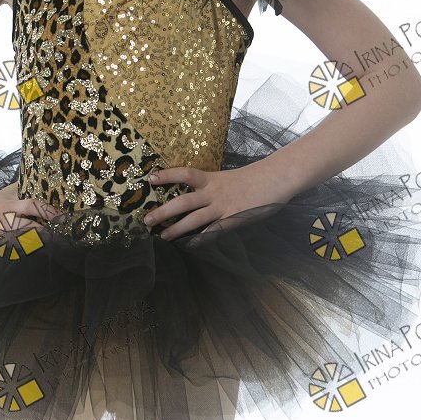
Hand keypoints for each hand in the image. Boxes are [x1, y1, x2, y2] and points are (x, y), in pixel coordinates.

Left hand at [143, 160, 297, 242]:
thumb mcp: (227, 177)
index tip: (149, 178)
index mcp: (212, 178)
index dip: (167, 175)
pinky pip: (212, 232)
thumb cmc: (252, 178)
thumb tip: (194, 193)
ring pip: (194, 220)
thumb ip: (211, 186)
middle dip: (163, 211)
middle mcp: (213, 193)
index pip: (184, 174)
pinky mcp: (232, 220)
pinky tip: (189, 245)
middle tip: (146, 220)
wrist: (274, 179)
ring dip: (176, 229)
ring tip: (162, 236)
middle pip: (182, 202)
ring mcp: (222, 208)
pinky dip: (200, 239)